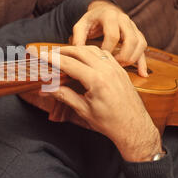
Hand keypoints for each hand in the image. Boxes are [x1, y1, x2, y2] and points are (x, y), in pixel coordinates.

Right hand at [39, 45, 162, 161]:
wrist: (134, 127)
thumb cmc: (110, 122)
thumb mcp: (84, 110)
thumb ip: (64, 95)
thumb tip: (46, 90)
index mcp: (96, 81)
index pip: (69, 63)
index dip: (54, 59)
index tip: (43, 56)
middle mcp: (107, 70)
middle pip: (80, 51)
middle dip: (64, 50)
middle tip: (51, 53)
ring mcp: (116, 69)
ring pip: (93, 49)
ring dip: (78, 49)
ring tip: (66, 53)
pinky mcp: (121, 70)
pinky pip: (105, 54)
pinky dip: (92, 52)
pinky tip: (85, 57)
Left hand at [72, 0, 147, 77]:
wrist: (102, 11)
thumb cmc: (90, 21)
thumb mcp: (81, 26)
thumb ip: (78, 38)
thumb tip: (76, 53)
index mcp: (109, 16)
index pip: (113, 36)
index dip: (107, 50)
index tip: (99, 60)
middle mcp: (124, 19)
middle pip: (131, 40)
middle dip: (122, 56)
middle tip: (112, 66)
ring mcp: (133, 26)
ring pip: (140, 43)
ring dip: (132, 58)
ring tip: (120, 67)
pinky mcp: (138, 33)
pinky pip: (143, 47)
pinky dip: (143, 61)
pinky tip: (142, 73)